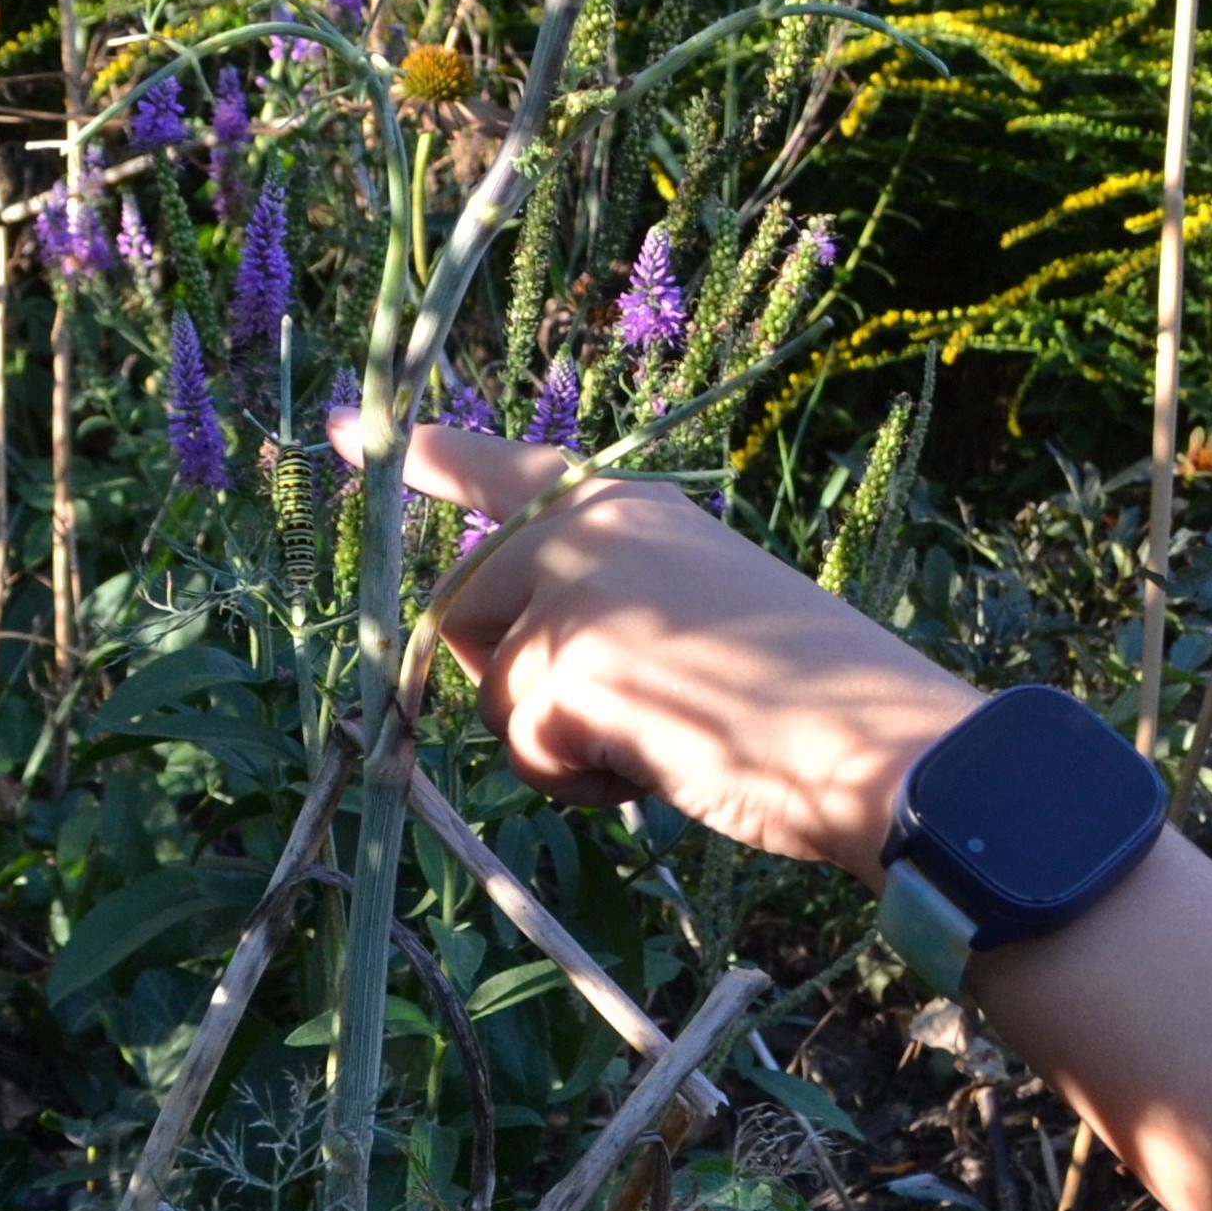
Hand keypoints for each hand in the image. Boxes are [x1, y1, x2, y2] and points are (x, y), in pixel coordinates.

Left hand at [406, 432, 980, 885]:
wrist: (868, 738)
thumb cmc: (809, 689)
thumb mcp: (698, 603)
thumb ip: (605, 601)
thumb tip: (520, 661)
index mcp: (626, 505)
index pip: (500, 467)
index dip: (424, 457)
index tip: (343, 429)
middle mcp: (585, 528)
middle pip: (462, 609)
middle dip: (508, 677)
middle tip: (614, 710)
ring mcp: (568, 592)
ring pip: (490, 692)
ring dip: (554, 741)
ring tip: (657, 736)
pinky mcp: (560, 668)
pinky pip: (523, 748)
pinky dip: (579, 781)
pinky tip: (655, 765)